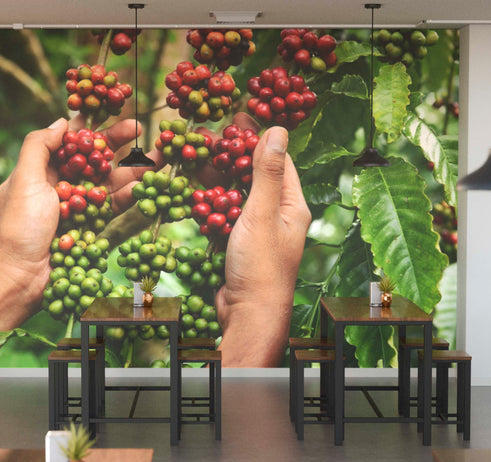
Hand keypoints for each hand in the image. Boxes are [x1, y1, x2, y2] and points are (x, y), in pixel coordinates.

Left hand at [0, 116, 146, 346]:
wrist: (20, 277)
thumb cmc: (18, 227)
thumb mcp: (23, 179)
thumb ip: (39, 146)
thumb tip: (63, 121)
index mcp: (41, 171)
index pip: (70, 141)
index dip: (92, 126)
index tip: (113, 110)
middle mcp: (60, 186)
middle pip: (94, 159)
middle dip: (118, 144)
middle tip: (142, 128)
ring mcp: (78, 207)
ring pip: (109, 182)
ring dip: (133, 168)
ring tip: (158, 157)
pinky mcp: (91, 228)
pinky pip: (113, 207)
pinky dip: (131, 196)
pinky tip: (149, 185)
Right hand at [215, 127, 311, 366]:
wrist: (246, 316)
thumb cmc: (260, 266)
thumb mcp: (263, 213)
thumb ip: (267, 172)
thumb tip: (278, 130)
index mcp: (293, 206)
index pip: (278, 160)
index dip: (258, 137)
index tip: (238, 116)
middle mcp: (280, 217)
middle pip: (255, 176)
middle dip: (234, 156)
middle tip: (210, 136)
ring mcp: (259, 232)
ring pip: (238, 195)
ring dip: (220, 178)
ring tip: (199, 158)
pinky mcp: (240, 246)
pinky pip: (227, 217)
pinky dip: (213, 203)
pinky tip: (197, 192)